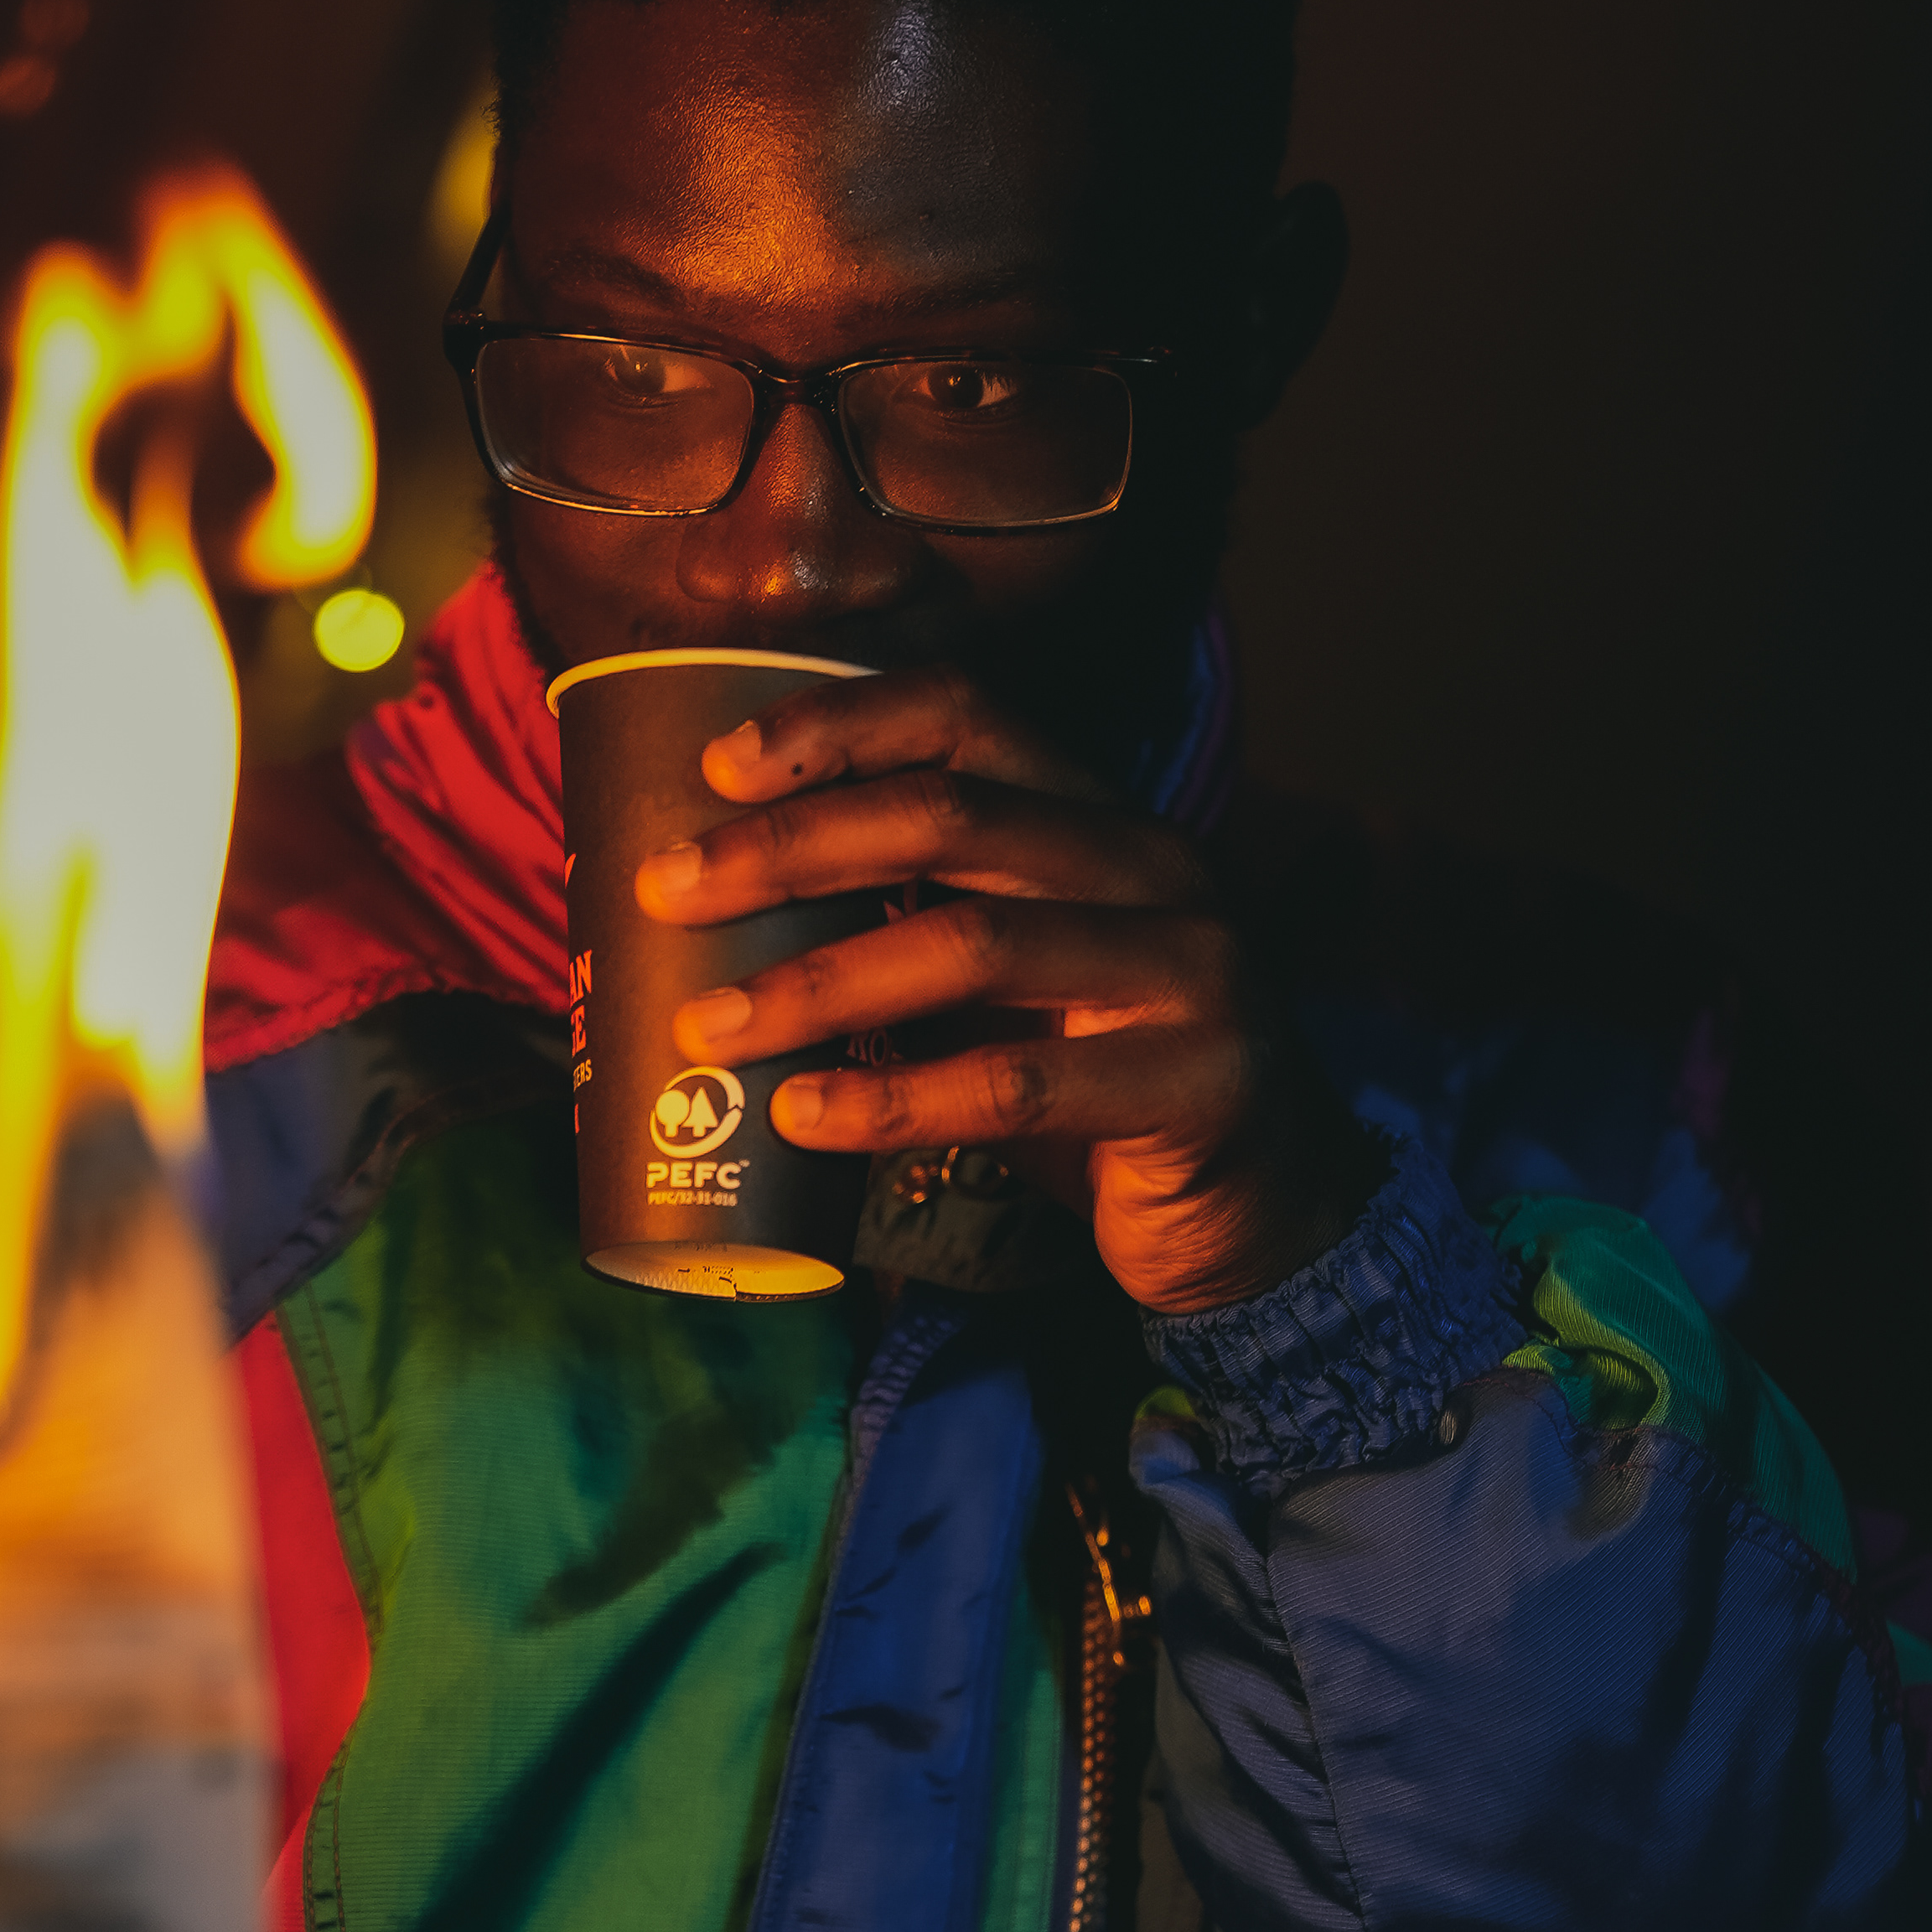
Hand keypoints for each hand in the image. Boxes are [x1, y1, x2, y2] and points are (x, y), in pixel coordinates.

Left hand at [635, 662, 1375, 1317]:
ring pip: (973, 942)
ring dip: (819, 984)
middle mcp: (1153, 865)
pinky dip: (893, 1100)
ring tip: (708, 1029)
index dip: (837, 725)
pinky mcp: (1196, 1081)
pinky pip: (1015, 1084)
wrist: (1262, 1212)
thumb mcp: (1003, 992)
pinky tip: (804, 1119)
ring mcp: (1189, 967)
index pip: (965, 719)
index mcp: (1099, 818)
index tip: (716, 769)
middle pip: (950, 815)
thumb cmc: (1099, 1092)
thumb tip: (723, 920)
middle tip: (669, 893)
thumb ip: (910, 935)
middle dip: (790, 848)